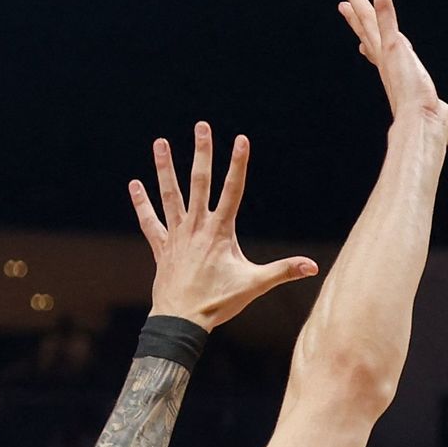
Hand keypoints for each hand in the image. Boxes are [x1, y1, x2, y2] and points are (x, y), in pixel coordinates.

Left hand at [130, 125, 318, 330]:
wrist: (181, 320)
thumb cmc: (218, 302)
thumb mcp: (254, 285)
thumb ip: (283, 272)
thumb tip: (313, 267)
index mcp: (220, 232)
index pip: (233, 191)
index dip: (238, 164)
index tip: (242, 140)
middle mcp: (196, 227)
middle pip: (199, 182)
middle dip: (202, 153)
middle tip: (202, 126)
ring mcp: (176, 235)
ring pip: (170, 195)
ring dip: (165, 168)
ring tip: (160, 142)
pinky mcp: (162, 247)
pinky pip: (150, 221)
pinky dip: (142, 203)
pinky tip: (135, 184)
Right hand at [335, 0, 447, 153]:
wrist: (422, 127)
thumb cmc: (433, 131)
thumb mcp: (447, 126)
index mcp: (397, 78)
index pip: (380, 58)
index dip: (370, 47)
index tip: (361, 43)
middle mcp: (387, 62)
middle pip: (368, 33)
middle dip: (356, 17)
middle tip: (343, 2)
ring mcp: (387, 50)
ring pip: (368, 17)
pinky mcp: (392, 41)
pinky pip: (384, 6)